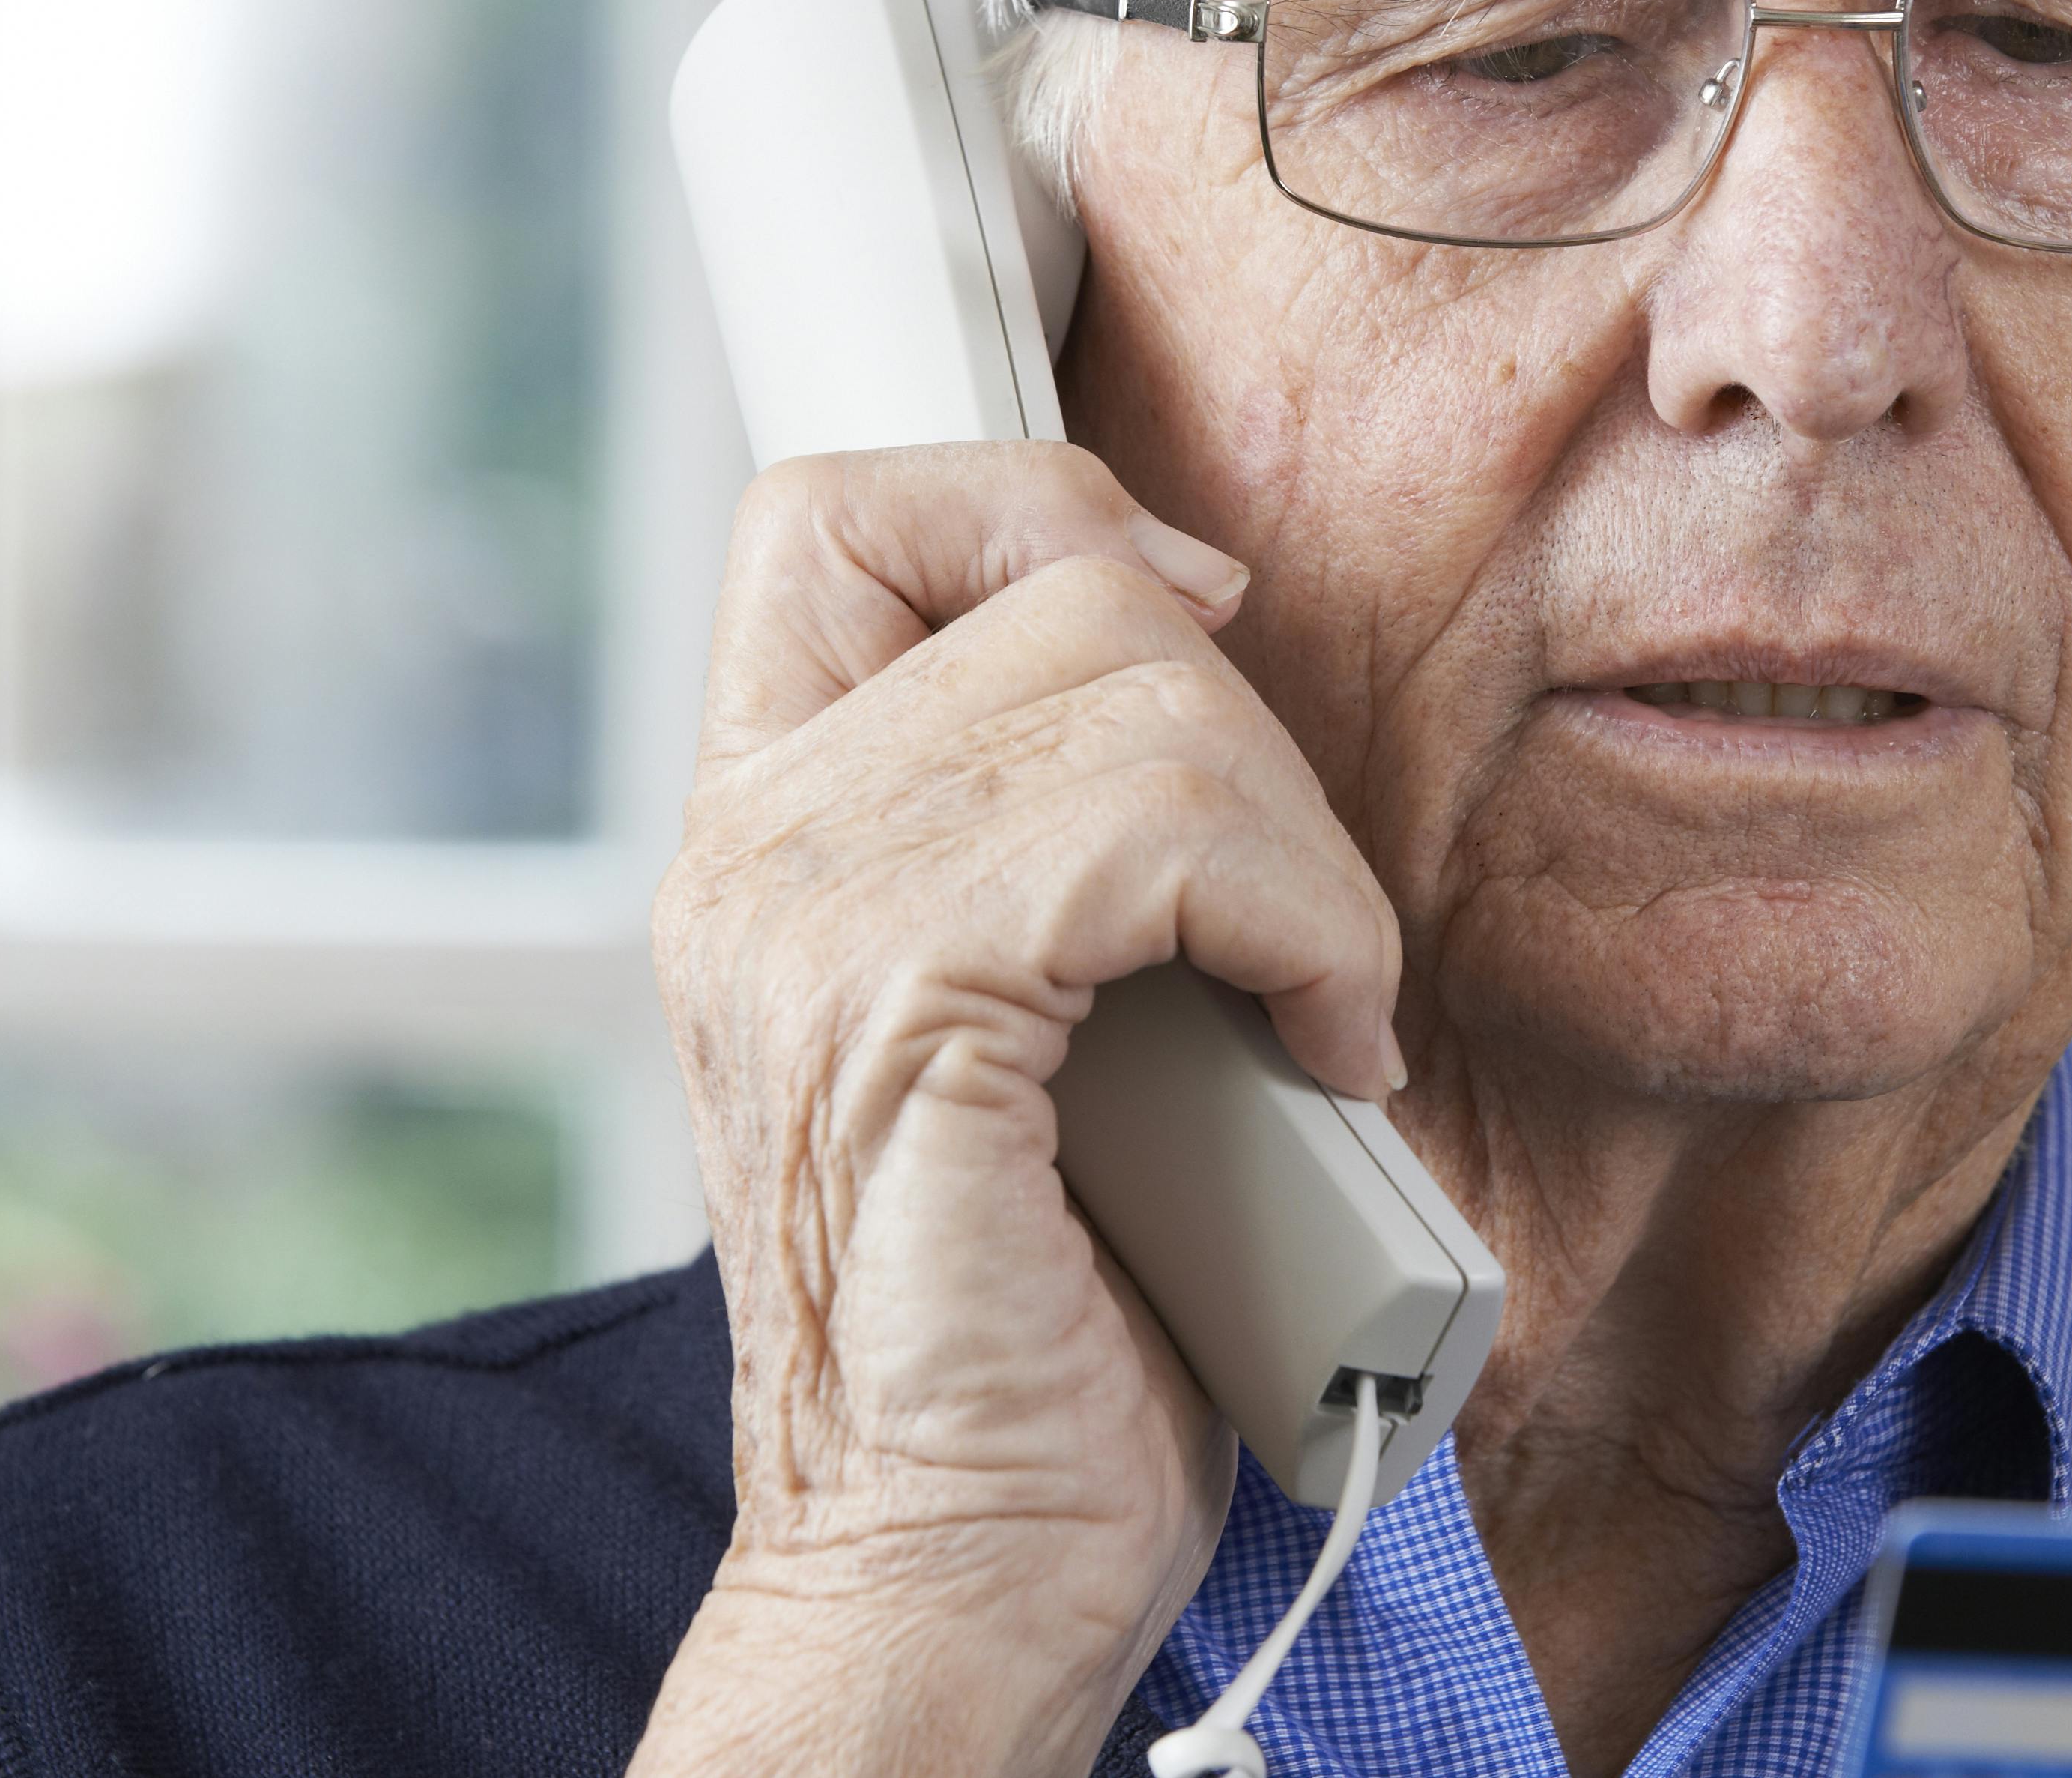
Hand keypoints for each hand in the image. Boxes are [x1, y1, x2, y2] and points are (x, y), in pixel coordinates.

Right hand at [628, 445, 1405, 1777]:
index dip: (1038, 510)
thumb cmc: (1039, 1319)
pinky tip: (1321, 1047)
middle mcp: (750, 851)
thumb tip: (1206, 638)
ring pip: (1138, 690)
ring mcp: (803, 922)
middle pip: (1058, 580)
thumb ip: (1060, 829)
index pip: (838, 509)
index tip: (1195, 640)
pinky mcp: (905, 1012)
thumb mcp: (1044, 1007)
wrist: (961, 1563)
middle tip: (1293, 929)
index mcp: (763, 832)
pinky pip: (1170, 830)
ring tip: (1314, 1006)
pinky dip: (1307, 926)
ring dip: (1298, 850)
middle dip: (1248, 734)